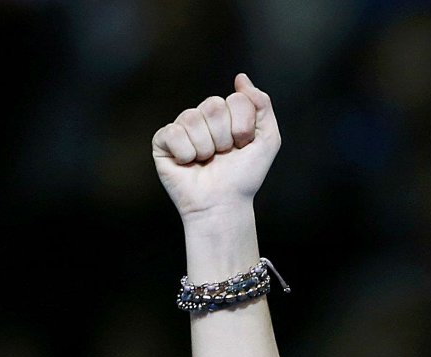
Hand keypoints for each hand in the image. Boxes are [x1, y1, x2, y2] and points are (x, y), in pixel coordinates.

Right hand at [152, 72, 279, 219]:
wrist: (223, 205)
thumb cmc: (244, 177)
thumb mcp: (268, 140)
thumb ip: (262, 105)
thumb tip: (241, 78)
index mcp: (227, 113)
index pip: (236, 99)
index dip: (243, 126)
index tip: (244, 146)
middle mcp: (203, 117)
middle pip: (213, 106)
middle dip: (224, 137)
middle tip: (224, 155)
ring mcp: (182, 128)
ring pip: (192, 118)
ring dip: (206, 148)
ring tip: (206, 161)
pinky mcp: (162, 142)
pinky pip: (173, 133)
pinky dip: (186, 153)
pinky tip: (188, 164)